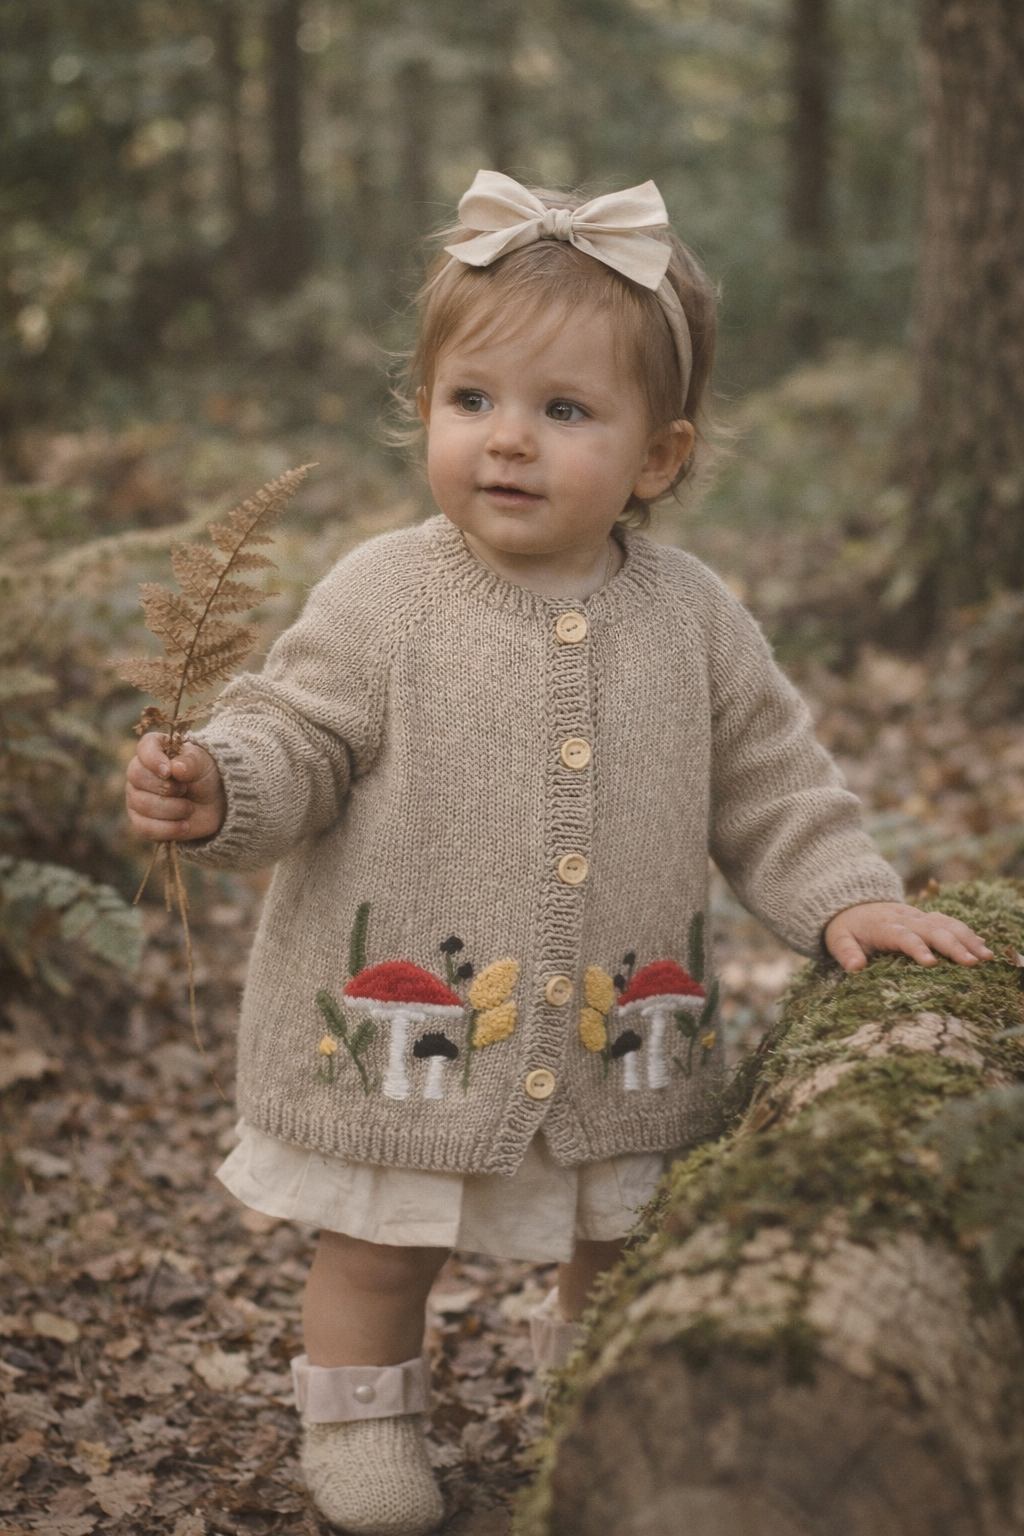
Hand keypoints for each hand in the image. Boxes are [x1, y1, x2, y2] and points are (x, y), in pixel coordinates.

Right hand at [126, 732, 226, 842]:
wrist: (214, 804)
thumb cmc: (205, 777)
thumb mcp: (204, 764)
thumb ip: (191, 762)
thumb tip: (175, 768)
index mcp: (155, 750)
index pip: (144, 747)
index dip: (153, 759)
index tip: (168, 771)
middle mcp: (139, 772)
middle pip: (137, 777)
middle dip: (165, 787)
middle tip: (185, 790)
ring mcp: (136, 797)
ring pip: (142, 804)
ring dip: (172, 809)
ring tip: (190, 808)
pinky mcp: (141, 821)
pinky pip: (144, 827)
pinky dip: (167, 828)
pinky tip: (184, 826)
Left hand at [824, 901, 993, 972]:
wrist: (853, 904)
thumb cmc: (847, 929)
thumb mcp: (837, 940)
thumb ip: (845, 953)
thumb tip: (855, 967)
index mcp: (883, 925)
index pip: (902, 935)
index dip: (916, 948)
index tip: (931, 963)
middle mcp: (905, 918)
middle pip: (932, 929)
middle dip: (952, 945)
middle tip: (971, 963)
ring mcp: (919, 916)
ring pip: (946, 924)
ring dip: (967, 939)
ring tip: (985, 957)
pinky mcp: (927, 918)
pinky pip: (950, 922)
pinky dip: (967, 933)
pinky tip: (983, 947)